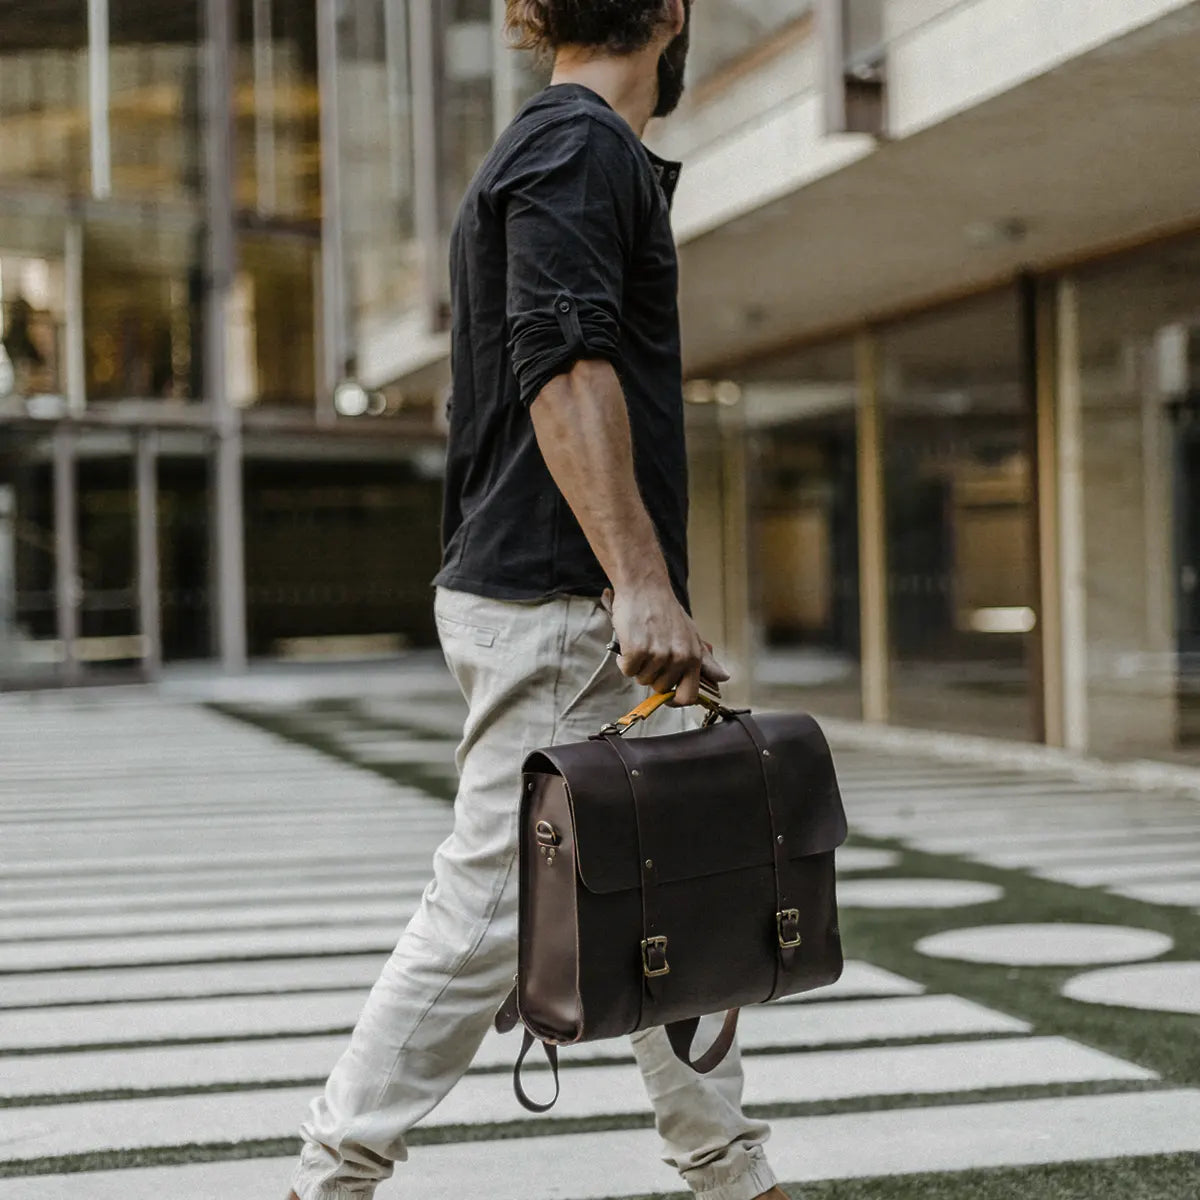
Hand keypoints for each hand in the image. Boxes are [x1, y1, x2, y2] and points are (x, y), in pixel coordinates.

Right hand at [604, 586, 729, 706]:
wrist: (645, 587)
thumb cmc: (665, 610)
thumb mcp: (691, 634)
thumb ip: (705, 660)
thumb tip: (724, 677)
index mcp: (693, 657)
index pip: (688, 696)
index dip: (674, 701)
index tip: (665, 696)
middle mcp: (678, 658)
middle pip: (660, 688)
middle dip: (652, 675)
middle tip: (651, 652)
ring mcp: (658, 655)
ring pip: (641, 679)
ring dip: (637, 666)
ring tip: (641, 643)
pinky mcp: (637, 650)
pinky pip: (627, 670)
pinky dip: (624, 660)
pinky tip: (629, 643)